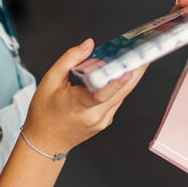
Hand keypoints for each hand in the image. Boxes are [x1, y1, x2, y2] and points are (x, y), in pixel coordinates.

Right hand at [23, 39, 145, 156]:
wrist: (46, 142)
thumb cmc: (44, 114)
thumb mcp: (50, 80)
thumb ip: (70, 59)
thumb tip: (88, 45)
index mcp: (77, 105)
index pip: (101, 94)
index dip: (117, 81)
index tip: (129, 69)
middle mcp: (94, 115)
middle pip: (120, 92)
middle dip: (134, 71)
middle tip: (143, 54)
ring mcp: (102, 120)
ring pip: (121, 95)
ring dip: (128, 77)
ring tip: (132, 59)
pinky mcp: (106, 121)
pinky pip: (116, 100)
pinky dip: (118, 87)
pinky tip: (118, 74)